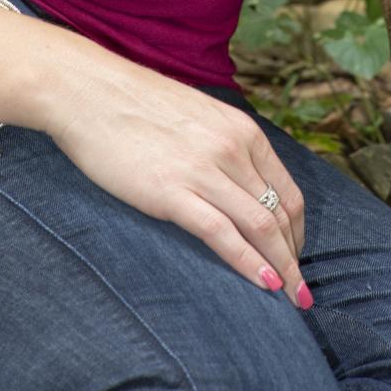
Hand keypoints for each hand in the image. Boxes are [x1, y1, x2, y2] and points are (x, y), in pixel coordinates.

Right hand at [47, 43, 313, 308]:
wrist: (89, 91)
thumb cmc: (137, 106)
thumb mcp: (198, 117)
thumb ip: (225, 148)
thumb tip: (240, 187)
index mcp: (241, 130)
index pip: (288, 192)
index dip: (298, 233)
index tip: (295, 258)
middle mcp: (231, 148)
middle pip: (279, 215)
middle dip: (294, 259)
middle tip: (301, 293)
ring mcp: (203, 169)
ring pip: (260, 227)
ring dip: (281, 268)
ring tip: (291, 299)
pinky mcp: (171, 191)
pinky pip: (222, 234)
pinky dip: (249, 264)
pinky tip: (263, 285)